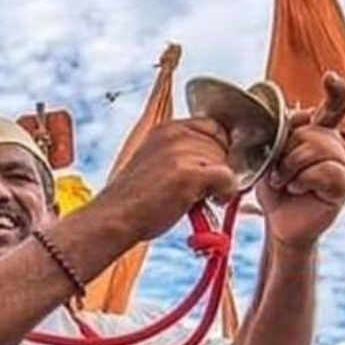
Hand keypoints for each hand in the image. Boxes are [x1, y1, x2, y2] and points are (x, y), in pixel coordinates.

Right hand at [102, 118, 238, 243]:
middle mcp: (175, 134)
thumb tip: (216, 163)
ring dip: (220, 183)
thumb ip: (183, 154)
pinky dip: (225, 194)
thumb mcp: (156, 161)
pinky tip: (210, 201)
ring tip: (198, 196)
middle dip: (219, 167)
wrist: (116, 217)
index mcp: (167, 128)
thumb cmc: (135, 199)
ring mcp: (182, 153)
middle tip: (201, 189)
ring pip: (227, 163)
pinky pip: (228, 179)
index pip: (213, 127)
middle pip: (223, 145)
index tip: (209, 169)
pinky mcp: (190, 174)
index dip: (218, 150)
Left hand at [257, 73, 344, 249]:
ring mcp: (343, 164)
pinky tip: (297, 188)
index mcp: (318, 132)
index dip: (335, 90)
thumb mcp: (269, 156)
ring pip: (319, 148)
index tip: (329, 78)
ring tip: (285, 181)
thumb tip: (299, 114)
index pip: (333, 106)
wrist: (279, 222)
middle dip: (287, 151)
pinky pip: (325, 171)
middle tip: (277, 171)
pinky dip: (304, 179)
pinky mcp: (344, 185)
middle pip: (313, 130)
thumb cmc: (275, 188)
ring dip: (292, 166)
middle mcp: (335, 144)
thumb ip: (281, 133)